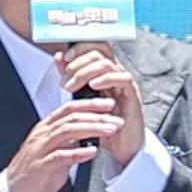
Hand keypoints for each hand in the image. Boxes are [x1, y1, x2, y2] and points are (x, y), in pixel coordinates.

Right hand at [2, 91, 126, 191]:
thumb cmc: (37, 171)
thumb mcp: (55, 150)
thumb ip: (70, 140)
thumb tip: (90, 133)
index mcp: (46, 128)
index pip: (69, 108)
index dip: (90, 104)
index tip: (109, 104)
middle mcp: (42, 135)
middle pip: (71, 118)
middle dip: (96, 116)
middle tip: (116, 119)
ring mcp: (40, 149)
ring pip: (67, 132)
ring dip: (91, 129)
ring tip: (109, 131)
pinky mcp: (41, 166)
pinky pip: (60, 156)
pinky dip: (78, 153)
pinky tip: (92, 152)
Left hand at [60, 46, 149, 175]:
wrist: (119, 146)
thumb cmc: (101, 122)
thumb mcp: (81, 97)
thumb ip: (71, 76)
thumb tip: (59, 57)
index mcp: (103, 70)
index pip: (94, 45)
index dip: (79, 47)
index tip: (64, 59)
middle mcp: (115, 72)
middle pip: (100, 50)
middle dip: (78, 61)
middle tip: (65, 78)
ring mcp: (124, 83)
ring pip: (107, 63)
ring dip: (85, 72)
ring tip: (73, 86)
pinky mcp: (132, 95)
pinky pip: (123, 78)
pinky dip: (106, 78)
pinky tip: (94, 85)